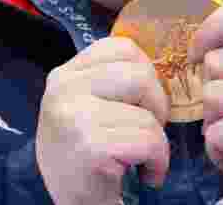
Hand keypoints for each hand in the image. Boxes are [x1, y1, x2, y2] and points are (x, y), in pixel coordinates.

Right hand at [36, 37, 170, 204]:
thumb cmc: (83, 158)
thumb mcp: (87, 106)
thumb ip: (111, 80)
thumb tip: (159, 62)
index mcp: (65, 74)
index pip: (123, 48)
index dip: (145, 75)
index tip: (139, 105)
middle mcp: (63, 89)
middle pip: (142, 75)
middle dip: (156, 107)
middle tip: (145, 134)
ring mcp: (74, 116)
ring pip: (148, 112)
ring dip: (157, 140)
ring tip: (142, 158)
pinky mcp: (91, 146)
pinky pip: (149, 141)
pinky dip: (158, 162)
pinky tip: (146, 174)